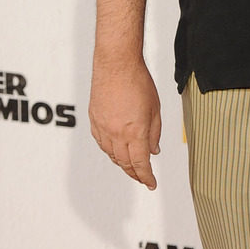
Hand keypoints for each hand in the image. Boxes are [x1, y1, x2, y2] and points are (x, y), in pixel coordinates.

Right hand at [89, 59, 161, 189]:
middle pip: (125, 163)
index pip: (141, 164)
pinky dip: (109, 151)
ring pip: (111, 155)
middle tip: (142, 177)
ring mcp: (103, 127)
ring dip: (122, 163)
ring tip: (130, 166)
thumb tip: (154, 150)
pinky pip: (101, 143)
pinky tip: (115, 151)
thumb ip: (154, 133)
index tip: (151, 183)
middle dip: (135, 173)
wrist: (116, 64)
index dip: (146, 177)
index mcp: (135, 132)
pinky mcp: (94, 120)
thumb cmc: (137, 81)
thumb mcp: (155, 110)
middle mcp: (116, 133)